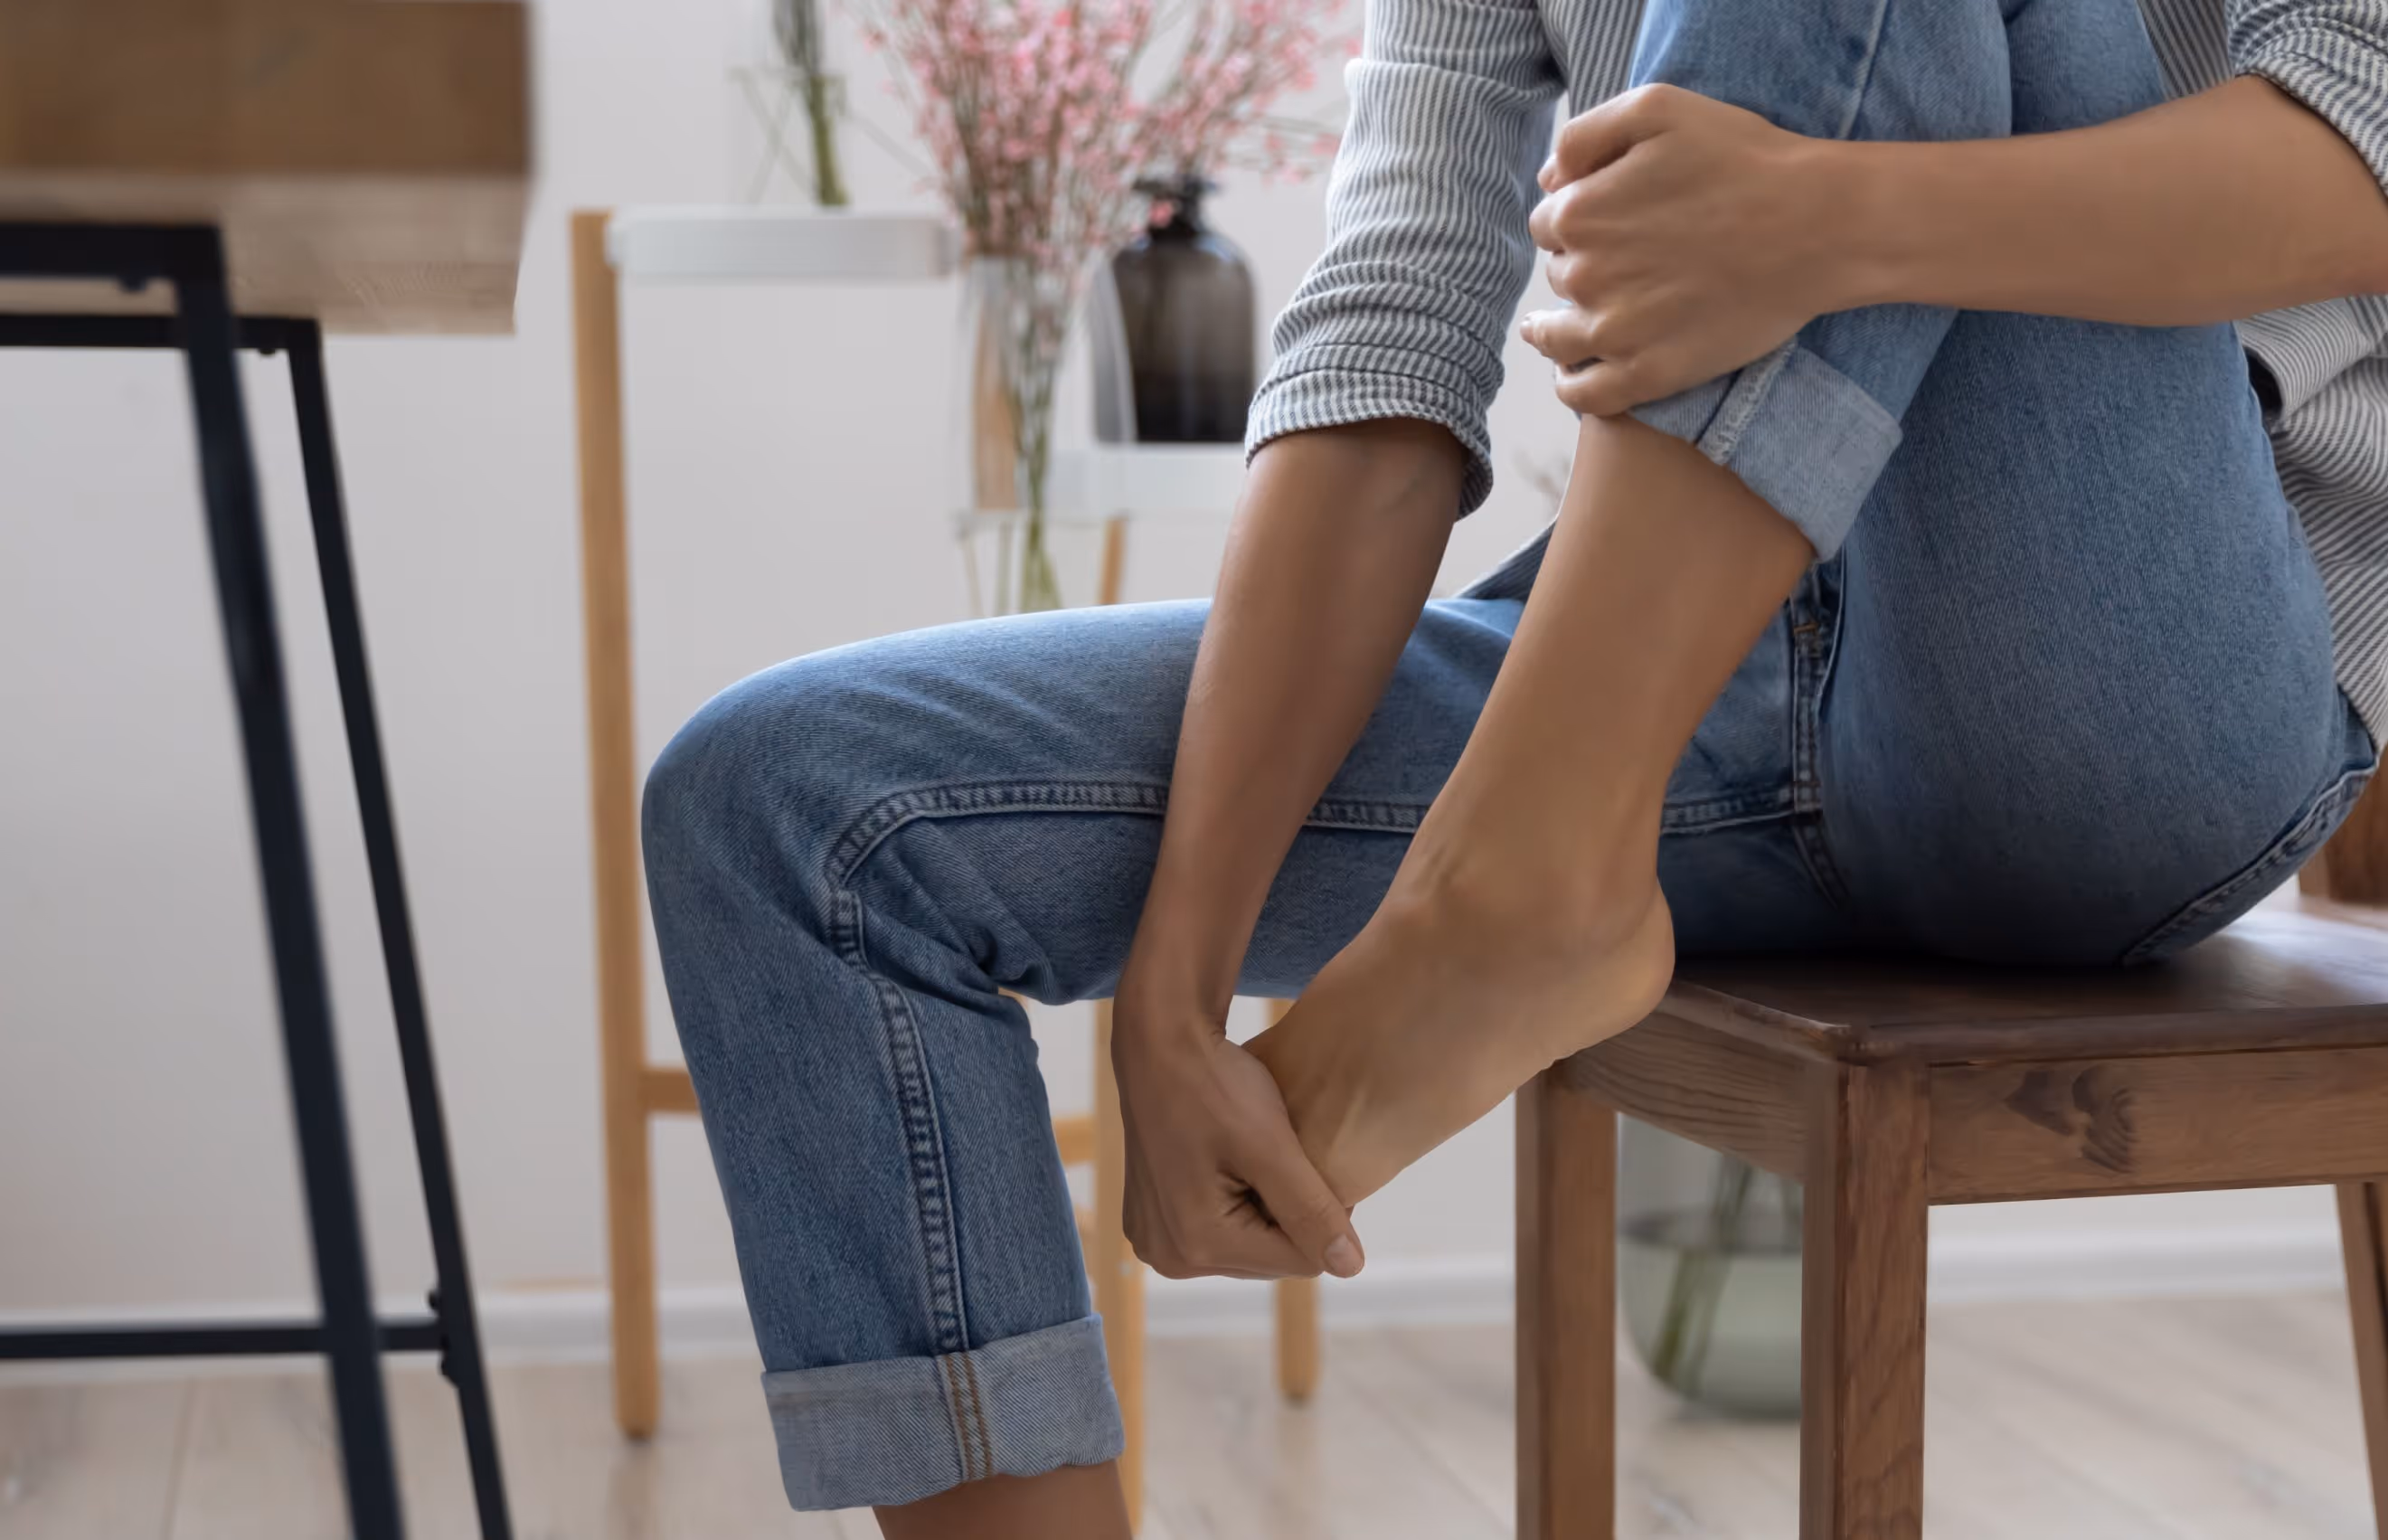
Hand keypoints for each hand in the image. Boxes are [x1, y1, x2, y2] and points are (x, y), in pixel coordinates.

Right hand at [1111, 993, 1364, 1281]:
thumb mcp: (1271, 1146)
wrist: (1158, 1042)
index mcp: (1197, 1244)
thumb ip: (1311, 1210)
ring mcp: (1155, 1240)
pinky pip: (1215, 1228)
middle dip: (1289, 1214)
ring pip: (1246, 1245)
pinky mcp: (1151, 1220)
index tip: (1314, 1161)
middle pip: (1269, 1257)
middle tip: (1286, 1154)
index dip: (1323, 1214)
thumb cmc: (1214, 1084)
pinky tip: (1235, 1162)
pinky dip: (1236, 1202)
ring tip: (1258, 1154)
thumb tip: (1351, 1268)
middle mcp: (1168, 1256)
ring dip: (1264, 1208)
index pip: (1300, 1260)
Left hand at [1522, 84, 1855, 415]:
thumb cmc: (1745, 159)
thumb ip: (1585, 135)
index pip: (1549, 223)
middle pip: (1559, 276)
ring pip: (1557, 339)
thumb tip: (1549, 181)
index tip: (1607, 221)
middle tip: (1624, 262)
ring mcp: (1616, 332)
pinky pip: (1585, 394)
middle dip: (1580, 267)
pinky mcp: (1650, 374)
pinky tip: (1573, 375)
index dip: (1574, 219)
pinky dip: (1571, 386)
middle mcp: (1585, 276)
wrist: (1819, 225)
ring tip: (1557, 331)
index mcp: (1580, 213)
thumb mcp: (1658, 108)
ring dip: (1555, 331)